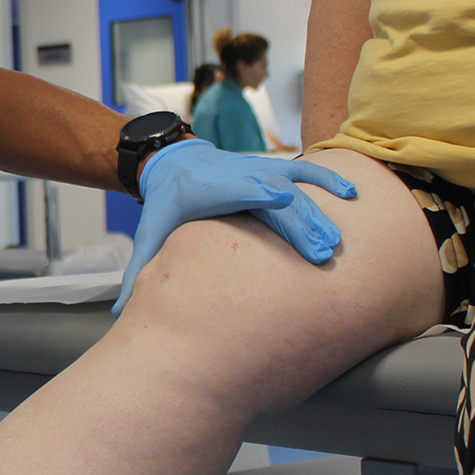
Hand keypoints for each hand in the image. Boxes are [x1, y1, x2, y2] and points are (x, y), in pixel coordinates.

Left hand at [114, 140, 354, 315]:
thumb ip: (142, 270)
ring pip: (294, 184)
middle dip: (297, 221)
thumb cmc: (167, 204)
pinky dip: (327, 179)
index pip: (233, 187)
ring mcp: (257, 169)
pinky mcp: (273, 169)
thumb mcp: (152, 232)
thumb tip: (122, 312)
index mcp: (205, 190)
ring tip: (337, 237)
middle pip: (272, 194)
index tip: (278, 198)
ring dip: (318, 209)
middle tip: (321, 252)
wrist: (177, 163)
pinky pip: (305, 170)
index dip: (255, 191)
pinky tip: (352, 194)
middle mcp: (236, 175)